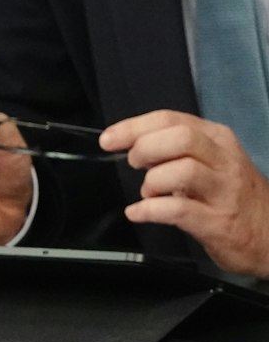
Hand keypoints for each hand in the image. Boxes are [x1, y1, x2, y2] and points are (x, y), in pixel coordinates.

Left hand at [102, 110, 268, 275]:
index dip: (133, 127)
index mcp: (217, 140)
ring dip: (152, 182)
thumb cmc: (233, 196)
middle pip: (178, 138)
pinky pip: (177, 210)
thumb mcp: (210, 161)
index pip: (171, 120)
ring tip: (148, 193)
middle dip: (145, 149)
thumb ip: (177, 150)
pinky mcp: (216, 221)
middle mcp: (222, 160)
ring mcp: (222, 190)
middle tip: (136, 165)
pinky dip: (149, 210)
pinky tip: (139, 212)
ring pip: (180, 171)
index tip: (109, 139)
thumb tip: (136, 145)